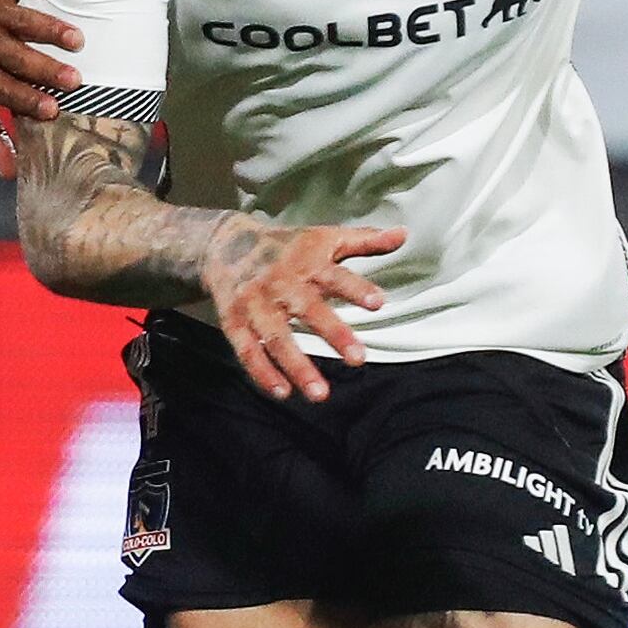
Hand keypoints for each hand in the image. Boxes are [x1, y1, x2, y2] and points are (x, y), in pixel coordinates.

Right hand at [201, 216, 406, 402]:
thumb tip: (403, 234)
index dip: (356, 289)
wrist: (224, 243)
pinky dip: (262, 372)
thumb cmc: (286, 246)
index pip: (335, 276)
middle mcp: (281, 284)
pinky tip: (282, 392)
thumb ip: (364, 241)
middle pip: (307, 310)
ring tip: (321, 394)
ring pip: (277, 337)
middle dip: (333, 333)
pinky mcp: (234, 321)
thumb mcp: (325, 238)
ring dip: (297, 366)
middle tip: (359, 359)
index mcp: (307, 263)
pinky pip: (248, 350)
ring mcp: (255, 304)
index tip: (379, 303)